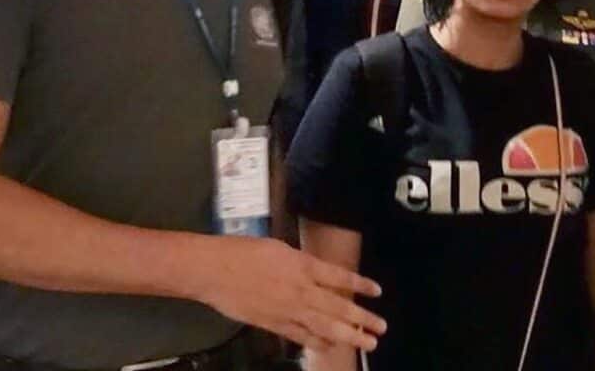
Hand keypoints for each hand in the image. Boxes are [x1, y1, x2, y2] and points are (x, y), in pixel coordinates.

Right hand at [193, 236, 385, 350]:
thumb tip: (313, 272)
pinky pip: (300, 336)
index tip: (377, 292)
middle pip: (338, 306)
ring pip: (325, 326)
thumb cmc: (242, 252)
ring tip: (367, 342)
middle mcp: (301, 289)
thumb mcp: (278, 247)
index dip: (360, 284)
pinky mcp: (273, 324)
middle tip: (381, 327)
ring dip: (348, 335)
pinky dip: (317, 342)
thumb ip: (299, 262)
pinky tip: (330, 346)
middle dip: (363, 318)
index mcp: (303, 265)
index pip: (339, 276)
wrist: (213, 269)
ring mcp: (288, 309)